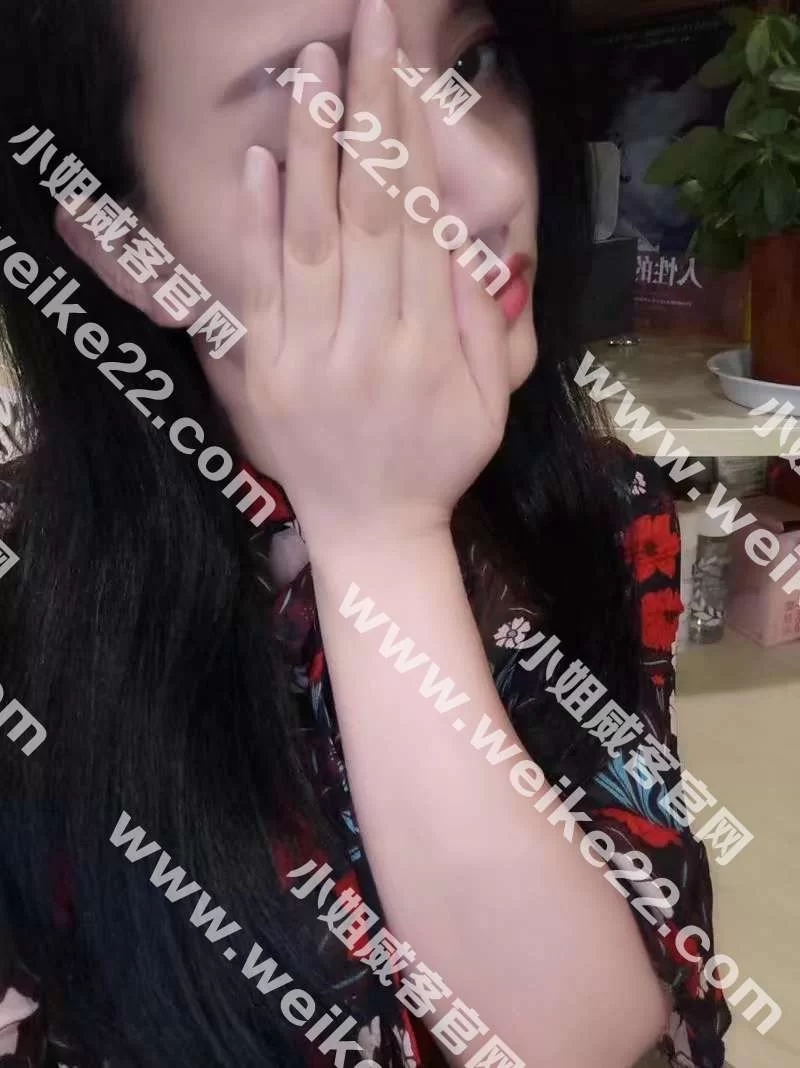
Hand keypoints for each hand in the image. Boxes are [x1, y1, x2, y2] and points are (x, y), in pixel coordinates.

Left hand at [208, 0, 511, 552]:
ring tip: (312, 69)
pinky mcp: (267, 371)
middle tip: (363, 29)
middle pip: (369, 210)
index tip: (406, 67)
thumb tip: (467, 240)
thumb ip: (483, 322)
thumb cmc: (439, 464)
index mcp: (433, 348)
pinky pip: (259, 288)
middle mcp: (372, 343)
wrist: (372, 532)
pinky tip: (259, 158)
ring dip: (309, 146)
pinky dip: (256, 222)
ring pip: (311, 236)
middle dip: (367, 112)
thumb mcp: (493, 403)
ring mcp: (312, 357)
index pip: (421, 222)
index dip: (413, 139)